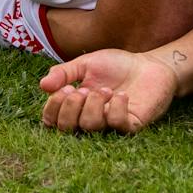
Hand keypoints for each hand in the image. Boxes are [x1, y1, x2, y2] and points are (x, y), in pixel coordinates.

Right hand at [39, 49, 180, 134]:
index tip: (66, 88)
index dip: (53, 107)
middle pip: (66, 128)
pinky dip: (116, 108)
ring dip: (95, 104)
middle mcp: (89, 119)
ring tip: (106, 89)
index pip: (51, 120)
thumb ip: (64, 73)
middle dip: (71, 106)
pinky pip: (116, 125)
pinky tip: (122, 95)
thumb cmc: (117, 66)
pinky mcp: (130, 125)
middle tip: (83, 89)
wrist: (150, 65)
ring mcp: (109, 125)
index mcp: (75, 107)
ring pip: (90, 126)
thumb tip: (42, 86)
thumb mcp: (86, 64)